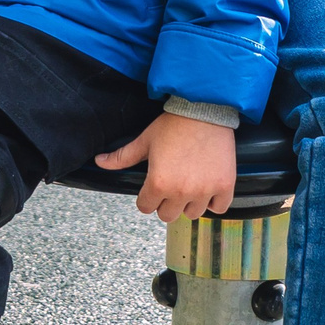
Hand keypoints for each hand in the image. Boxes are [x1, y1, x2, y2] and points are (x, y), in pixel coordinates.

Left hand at [94, 112, 236, 221]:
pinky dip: (214, 201)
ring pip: (192, 213)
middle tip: (171, 185)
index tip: (153, 186)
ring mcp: (204, 190)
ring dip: (189, 203)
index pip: (145, 207)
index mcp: (158, 183)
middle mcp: (181, 191)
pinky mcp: (224, 185)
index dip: (147, 196)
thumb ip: (122, 156)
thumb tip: (99, 161)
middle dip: (166, 202)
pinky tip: (208, 187)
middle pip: (168, 215)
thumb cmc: (173, 124)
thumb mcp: (144, 140)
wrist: (205, 109)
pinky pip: (219, 208)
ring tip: (190, 185)